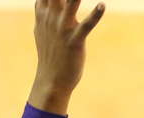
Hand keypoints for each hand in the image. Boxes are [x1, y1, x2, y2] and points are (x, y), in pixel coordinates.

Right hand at [28, 0, 104, 115]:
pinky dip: (95, 16)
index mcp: (43, 14)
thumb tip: (40, 2)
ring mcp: (62, 29)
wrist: (52, 83)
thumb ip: (42, 13)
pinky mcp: (74, 41)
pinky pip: (85, 26)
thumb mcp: (41, 30)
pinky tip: (102, 5)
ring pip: (70, 4)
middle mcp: (51, 18)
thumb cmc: (49, 56)